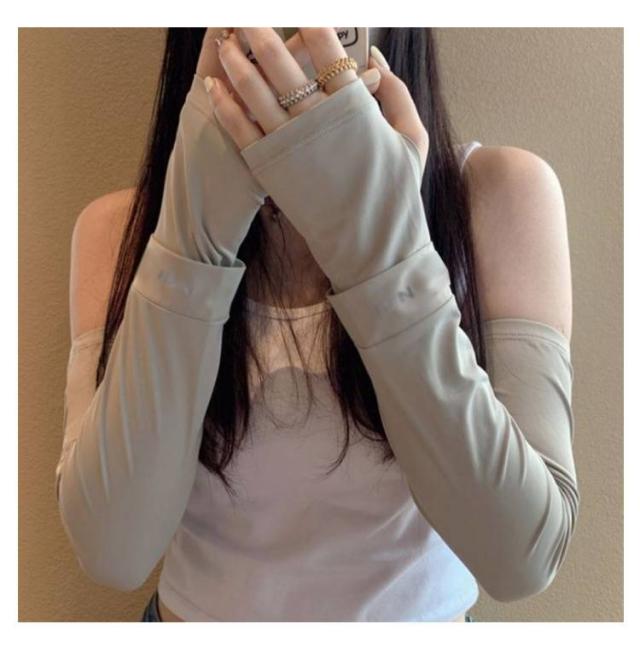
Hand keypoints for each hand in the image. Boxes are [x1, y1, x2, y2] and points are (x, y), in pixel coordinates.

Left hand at [207, 28, 428, 175]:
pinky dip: (224, 103)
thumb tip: (375, 59)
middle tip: (247, 13)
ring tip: (226, 39)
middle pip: (280, 58)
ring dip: (235, 58)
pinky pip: (239, 127)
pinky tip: (214, 83)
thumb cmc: (396, 194)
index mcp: (354, 105)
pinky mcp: (269, 169)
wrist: (371, 246)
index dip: (308, 18)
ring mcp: (289, 144)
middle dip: (260, 26)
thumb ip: (397, 94)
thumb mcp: (413, 140)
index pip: (325, 43)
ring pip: (253, 89)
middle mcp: (317, 118)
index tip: (298, 11)